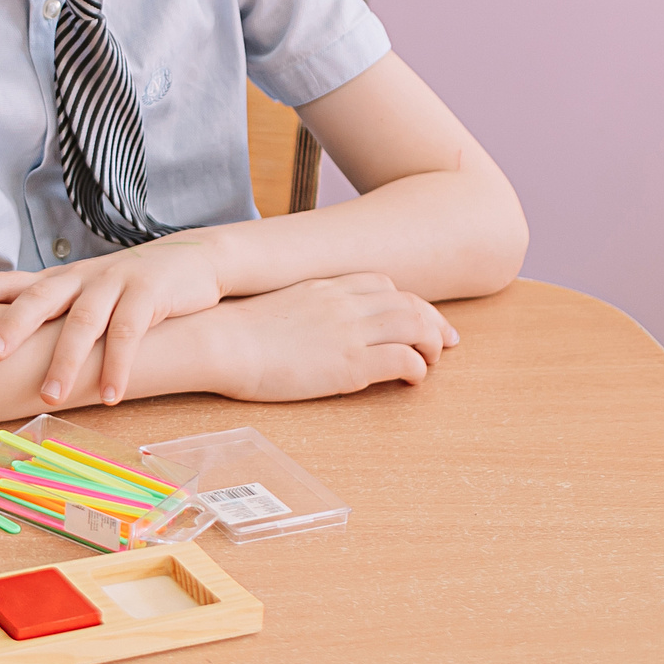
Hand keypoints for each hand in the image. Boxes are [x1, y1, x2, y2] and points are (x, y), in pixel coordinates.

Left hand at [0, 238, 227, 406]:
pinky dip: (118, 366)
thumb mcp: (87, 295)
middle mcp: (80, 278)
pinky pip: (130, 333)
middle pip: (39, 299)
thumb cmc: (129, 287)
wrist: (192, 260)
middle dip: (12, 326)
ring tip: (48, 397)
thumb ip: (56, 315)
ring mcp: (114, 283)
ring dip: (65, 362)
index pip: (11, 281)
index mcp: (59, 279)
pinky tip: (109, 395)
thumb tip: (10, 347)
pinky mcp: (149, 295)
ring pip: (83, 322)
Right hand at [214, 275, 457, 401]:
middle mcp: (342, 303)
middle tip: (446, 342)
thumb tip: (300, 325)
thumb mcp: (270, 308)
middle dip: (433, 321)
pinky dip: (417, 368)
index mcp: (322, 287)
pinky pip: (404, 359)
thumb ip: (296, 310)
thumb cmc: (230, 331)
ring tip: (432, 360)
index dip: (406, 301)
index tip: (417, 317)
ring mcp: (349, 331)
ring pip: (414, 325)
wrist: (218, 343)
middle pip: (406, 302)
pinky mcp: (351, 363)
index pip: (380, 284)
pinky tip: (411, 380)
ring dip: (431, 344)